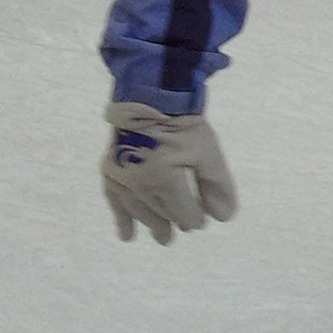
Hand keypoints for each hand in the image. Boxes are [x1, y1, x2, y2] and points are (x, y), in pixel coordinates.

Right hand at [101, 102, 237, 244]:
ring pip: (138, 210)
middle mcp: (139, 184)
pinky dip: (122, 218)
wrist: (148, 94)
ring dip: (149, 224)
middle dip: (170, 224)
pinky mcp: (110, 169)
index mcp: (164, 180)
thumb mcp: (207, 152)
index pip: (183, 213)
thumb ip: (216, 186)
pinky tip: (126, 235)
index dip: (193, 220)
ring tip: (160, 237)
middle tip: (174, 237)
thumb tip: (223, 218)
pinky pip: (114, 200)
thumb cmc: (182, 123)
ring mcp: (122, 178)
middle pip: (160, 214)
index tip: (199, 222)